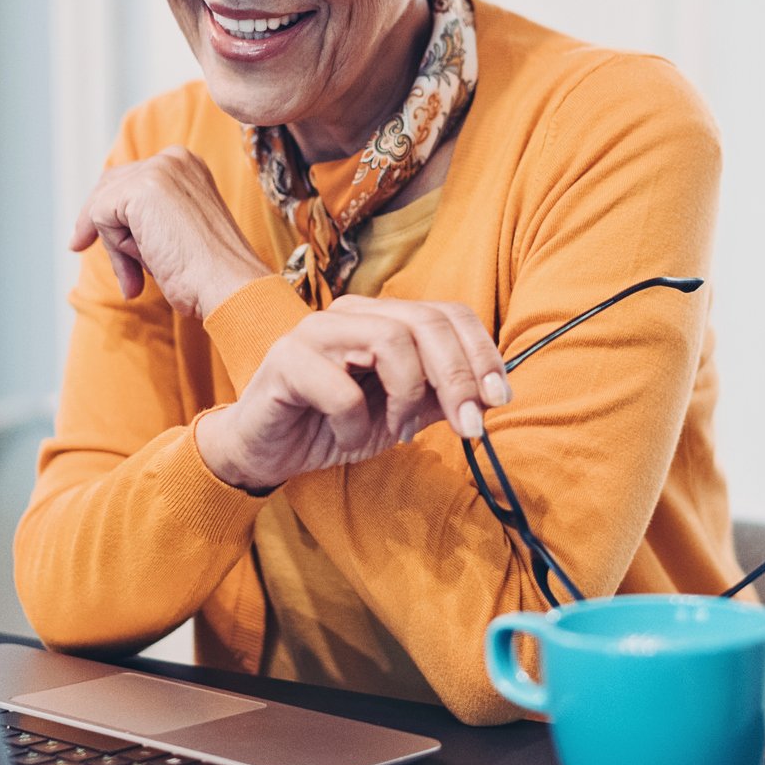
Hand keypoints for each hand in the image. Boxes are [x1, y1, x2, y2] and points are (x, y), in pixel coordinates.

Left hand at [69, 147, 268, 317]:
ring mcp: (159, 170)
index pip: (129, 179)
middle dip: (99, 224)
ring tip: (135, 278)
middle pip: (109, 185)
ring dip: (114, 245)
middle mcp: (174, 159)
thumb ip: (146, 217)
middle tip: (78, 247)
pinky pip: (101, 216)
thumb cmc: (206, 271)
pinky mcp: (142, 188)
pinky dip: (114, 248)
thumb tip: (96, 227)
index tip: (84, 238)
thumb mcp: (175, 231)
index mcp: (188, 165)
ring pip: (105, 204)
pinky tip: (142, 265)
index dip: (107, 211)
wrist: (227, 284)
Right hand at [196, 296, 510, 492]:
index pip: (447, 313)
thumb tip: (491, 394)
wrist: (266, 451)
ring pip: (390, 341)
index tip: (498, 397)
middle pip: (424, 322)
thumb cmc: (332, 426)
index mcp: (383, 316)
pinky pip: (342, 389)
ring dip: (405, 398)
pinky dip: (356, 424)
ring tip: (394, 431)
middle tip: (470, 425)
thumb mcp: (400, 414)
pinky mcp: (286, 361)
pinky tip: (348, 437)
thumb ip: (439, 398)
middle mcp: (352, 312)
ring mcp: (316, 331)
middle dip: (458, 376)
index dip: (481, 351)